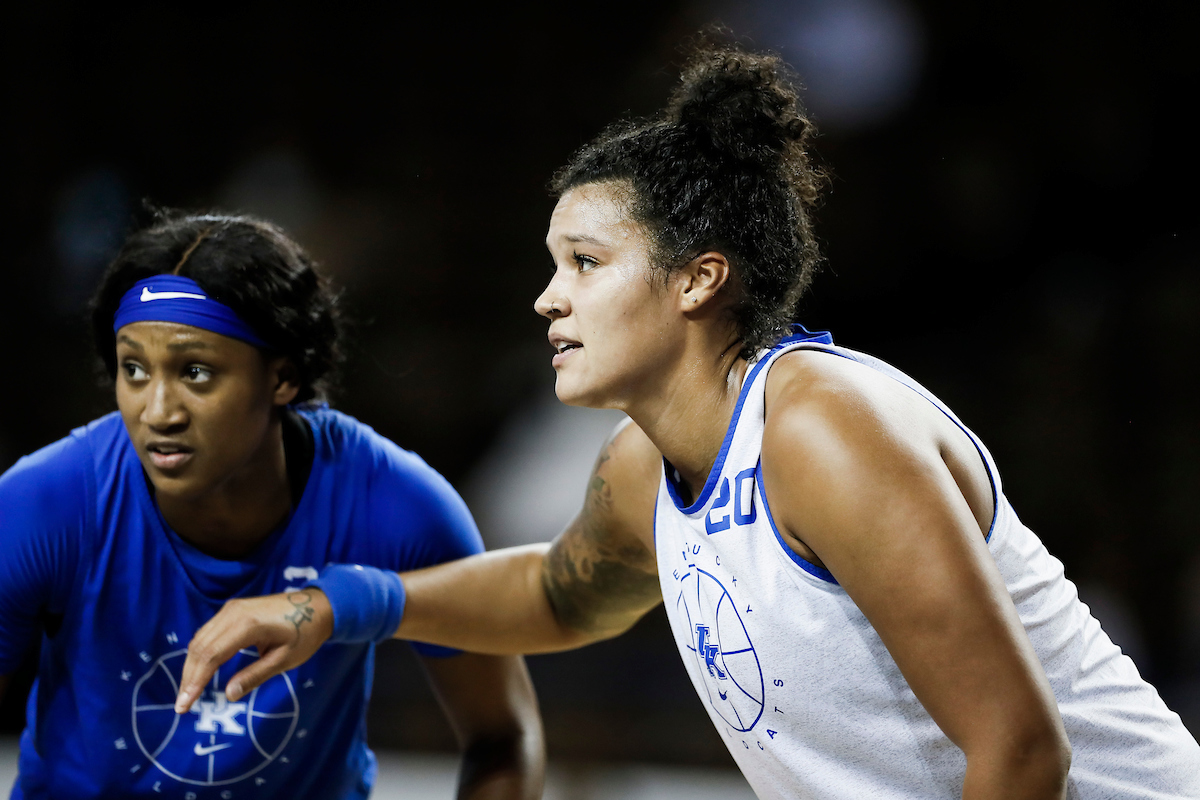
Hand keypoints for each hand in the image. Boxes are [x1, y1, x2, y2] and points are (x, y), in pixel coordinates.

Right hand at [175, 589, 332, 713]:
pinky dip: (200, 653)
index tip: (184, 706)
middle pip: (200, 648)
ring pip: (200, 639)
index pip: (211, 656)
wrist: (316, 605)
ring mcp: (231, 608)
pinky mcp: (232, 609)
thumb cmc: (305, 634)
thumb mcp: (284, 660)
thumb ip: (255, 676)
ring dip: (191, 666)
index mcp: (248, 625)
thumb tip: (228, 695)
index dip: (195, 682)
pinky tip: (199, 673)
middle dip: (188, 678)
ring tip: (188, 693)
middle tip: (182, 706)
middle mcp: (233, 612)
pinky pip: (208, 632)